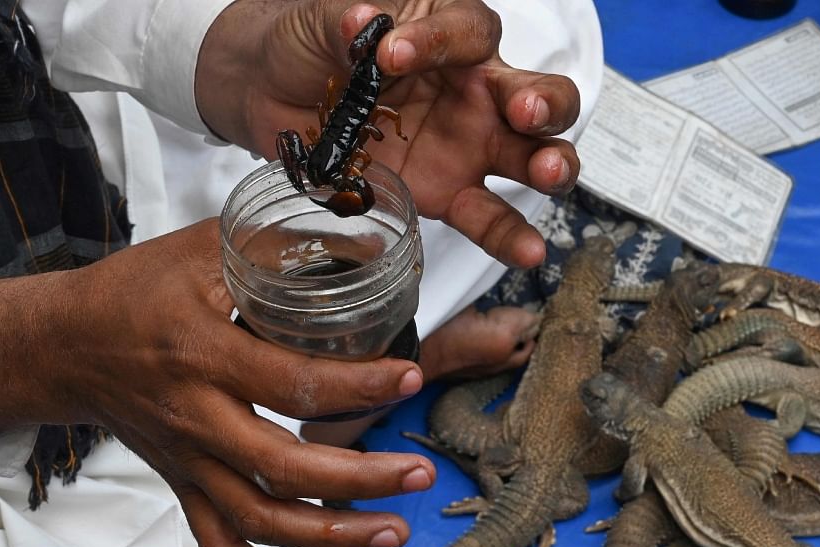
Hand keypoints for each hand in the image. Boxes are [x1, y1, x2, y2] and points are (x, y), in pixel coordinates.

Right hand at [0, 220, 436, 546]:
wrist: (64, 344)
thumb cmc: (136, 290)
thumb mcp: (202, 249)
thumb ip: (279, 245)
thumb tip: (369, 237)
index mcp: (203, 356)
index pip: (292, 384)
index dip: (359, 386)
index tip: (411, 377)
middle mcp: (196, 420)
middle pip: (282, 468)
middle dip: (358, 478)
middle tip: (417, 473)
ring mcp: (188, 463)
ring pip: (259, 519)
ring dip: (329, 537)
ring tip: (395, 533)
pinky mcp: (183, 486)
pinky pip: (218, 546)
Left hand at [196, 0, 582, 268]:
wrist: (270, 93)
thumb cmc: (310, 44)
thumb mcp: (319, 19)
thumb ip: (342, 20)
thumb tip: (360, 22)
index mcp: (449, 33)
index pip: (468, 31)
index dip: (440, 40)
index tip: (393, 53)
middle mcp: (472, 89)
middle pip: (533, 92)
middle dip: (543, 102)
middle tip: (525, 111)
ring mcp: (467, 145)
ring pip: (529, 153)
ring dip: (549, 163)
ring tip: (548, 173)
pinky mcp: (449, 193)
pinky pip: (488, 216)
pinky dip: (510, 236)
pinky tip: (528, 251)